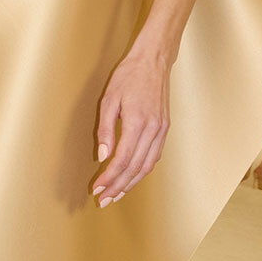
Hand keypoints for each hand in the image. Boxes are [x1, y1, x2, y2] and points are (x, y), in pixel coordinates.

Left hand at [93, 45, 170, 206]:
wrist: (154, 61)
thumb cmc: (128, 76)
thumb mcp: (109, 99)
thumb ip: (105, 130)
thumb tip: (102, 156)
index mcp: (137, 122)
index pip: (122, 159)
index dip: (109, 177)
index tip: (97, 188)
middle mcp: (153, 130)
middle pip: (135, 168)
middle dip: (118, 186)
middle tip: (104, 200)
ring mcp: (162, 130)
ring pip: (147, 166)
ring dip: (131, 183)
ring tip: (116, 194)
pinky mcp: (165, 129)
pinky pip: (155, 157)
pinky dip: (143, 171)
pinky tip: (132, 177)